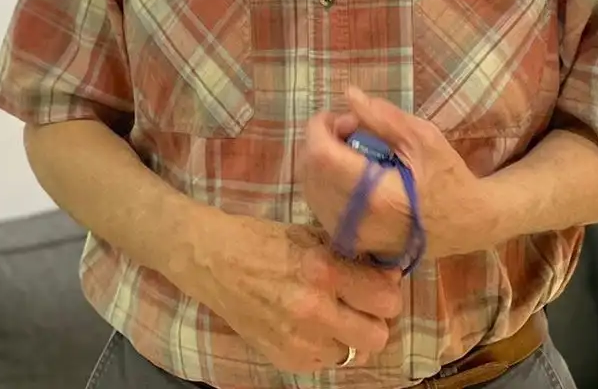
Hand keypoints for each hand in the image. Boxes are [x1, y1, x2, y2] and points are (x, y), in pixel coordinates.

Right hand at [188, 214, 403, 372]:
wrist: (212, 261)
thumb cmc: (260, 240)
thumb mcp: (307, 234)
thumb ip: (345, 254)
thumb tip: (382, 270)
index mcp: (322, 270)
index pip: (385, 297)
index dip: (385, 288)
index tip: (378, 280)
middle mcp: (314, 310)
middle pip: (377, 335)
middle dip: (374, 318)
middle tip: (361, 302)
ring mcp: (299, 340)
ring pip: (354, 354)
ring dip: (348, 335)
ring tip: (332, 314)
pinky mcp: (285, 359)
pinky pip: (325, 362)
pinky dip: (324, 345)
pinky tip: (309, 324)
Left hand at [303, 86, 498, 261]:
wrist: (469, 224)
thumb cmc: (449, 178)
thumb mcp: (423, 138)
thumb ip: (382, 117)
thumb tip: (348, 95)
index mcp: (375, 195)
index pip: (320, 154)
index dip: (322, 126)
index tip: (345, 117)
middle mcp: (357, 221)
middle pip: (309, 170)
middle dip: (322, 140)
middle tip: (352, 130)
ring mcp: (353, 237)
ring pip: (310, 188)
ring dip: (321, 160)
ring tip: (353, 150)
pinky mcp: (353, 243)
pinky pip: (320, 206)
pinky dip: (325, 181)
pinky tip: (350, 171)